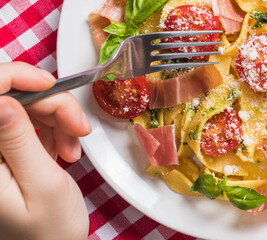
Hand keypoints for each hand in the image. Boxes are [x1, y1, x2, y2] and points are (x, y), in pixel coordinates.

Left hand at [0, 62, 89, 238]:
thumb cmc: (48, 233)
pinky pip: (22, 121)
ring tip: (72, 148)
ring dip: (52, 118)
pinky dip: (48, 128)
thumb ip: (19, 140)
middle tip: (78, 127)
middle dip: (47, 104)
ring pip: (18, 105)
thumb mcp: (42, 185)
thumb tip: (2, 100)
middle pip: (7, 97)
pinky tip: (60, 149)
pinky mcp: (0, 150)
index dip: (16, 77)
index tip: (50, 85)